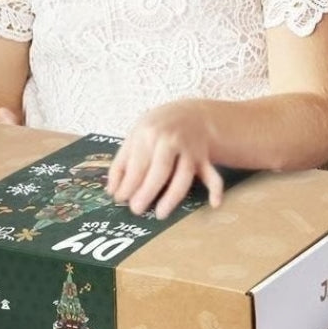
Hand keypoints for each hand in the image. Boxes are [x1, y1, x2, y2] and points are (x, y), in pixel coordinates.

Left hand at [107, 100, 224, 219]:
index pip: (137, 164)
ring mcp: (190, 149)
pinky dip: (215, 189)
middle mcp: (171, 140)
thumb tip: (112, 192)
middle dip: (147, 192)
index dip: (128, 185)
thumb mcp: (135, 135)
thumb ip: (121, 162)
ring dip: (173, 196)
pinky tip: (214, 203)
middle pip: (160, 170)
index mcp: (149, 133)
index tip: (120, 200)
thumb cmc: (156, 128)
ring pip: (184, 175)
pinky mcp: (203, 158)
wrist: (189, 114)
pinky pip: (212, 174)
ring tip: (160, 214)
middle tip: (136, 210)